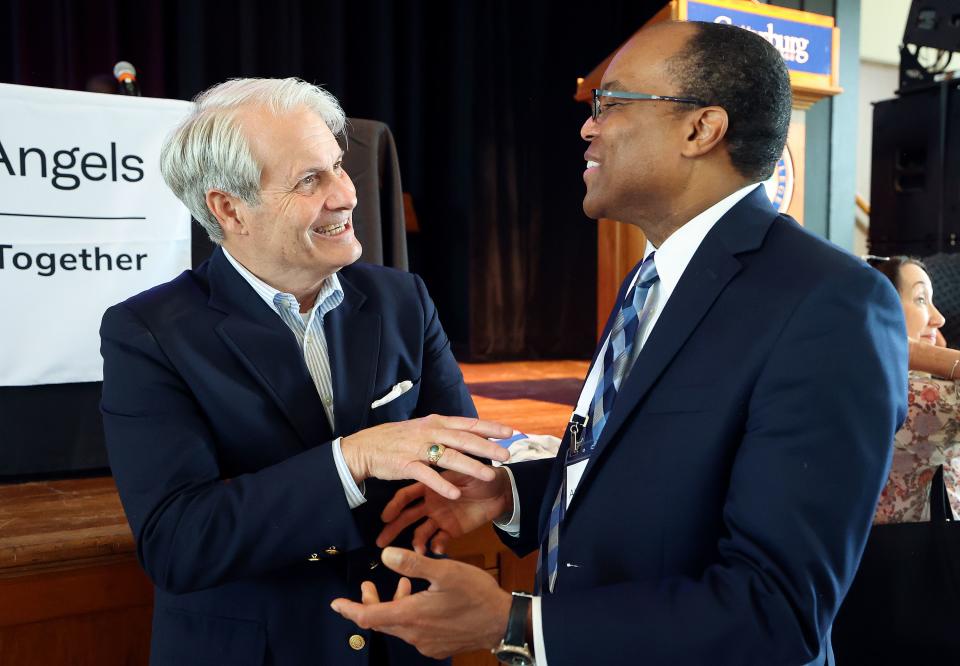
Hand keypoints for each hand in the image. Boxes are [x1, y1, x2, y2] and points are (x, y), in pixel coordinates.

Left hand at [330, 547, 511, 658]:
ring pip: (398, 625)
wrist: (502, 623)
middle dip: (370, 603)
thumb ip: (412, 562)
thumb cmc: (476, 594)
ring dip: (394, 605)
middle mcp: (414, 635)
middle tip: (369, 585)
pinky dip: (410, 615)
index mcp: (410, 615)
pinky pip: (414, 632)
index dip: (349, 610)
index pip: (368, 617)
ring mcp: (426, 644)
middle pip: (380, 622)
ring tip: (404, 585)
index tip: (336, 603)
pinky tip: (423, 599)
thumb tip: (384, 555)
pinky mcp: (437, 647)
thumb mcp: (444, 571)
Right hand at [339, 415, 511, 499]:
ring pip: (449, 457)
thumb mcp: (423, 428)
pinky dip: (441, 485)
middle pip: (463, 439)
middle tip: (507, 454)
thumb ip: (446, 431)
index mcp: (436, 422)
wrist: (366, 447)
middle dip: (487, 447)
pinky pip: (427, 476)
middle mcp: (429, 432)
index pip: (468, 424)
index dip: (489, 428)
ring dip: (470, 466)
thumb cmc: (398, 438)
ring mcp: (417, 448)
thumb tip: (471, 433)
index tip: (510, 432)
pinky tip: (456, 493)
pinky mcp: (405, 466)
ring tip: (489, 475)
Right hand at [377, 467, 513, 553]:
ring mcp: (440, 518)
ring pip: (420, 532)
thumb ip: (449, 475)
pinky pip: (440, 540)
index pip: (407, 496)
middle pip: (407, 517)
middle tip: (381, 542)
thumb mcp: (464, 470)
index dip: (396, 506)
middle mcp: (430, 503)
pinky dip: (436, 546)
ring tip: (416, 551)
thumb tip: (434, 477)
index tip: (385, 517)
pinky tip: (436, 551)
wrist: (501, 489)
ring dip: (416, 542)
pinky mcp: (452, 530)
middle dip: (394, 529)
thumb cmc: (480, 473)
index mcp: (430, 486)